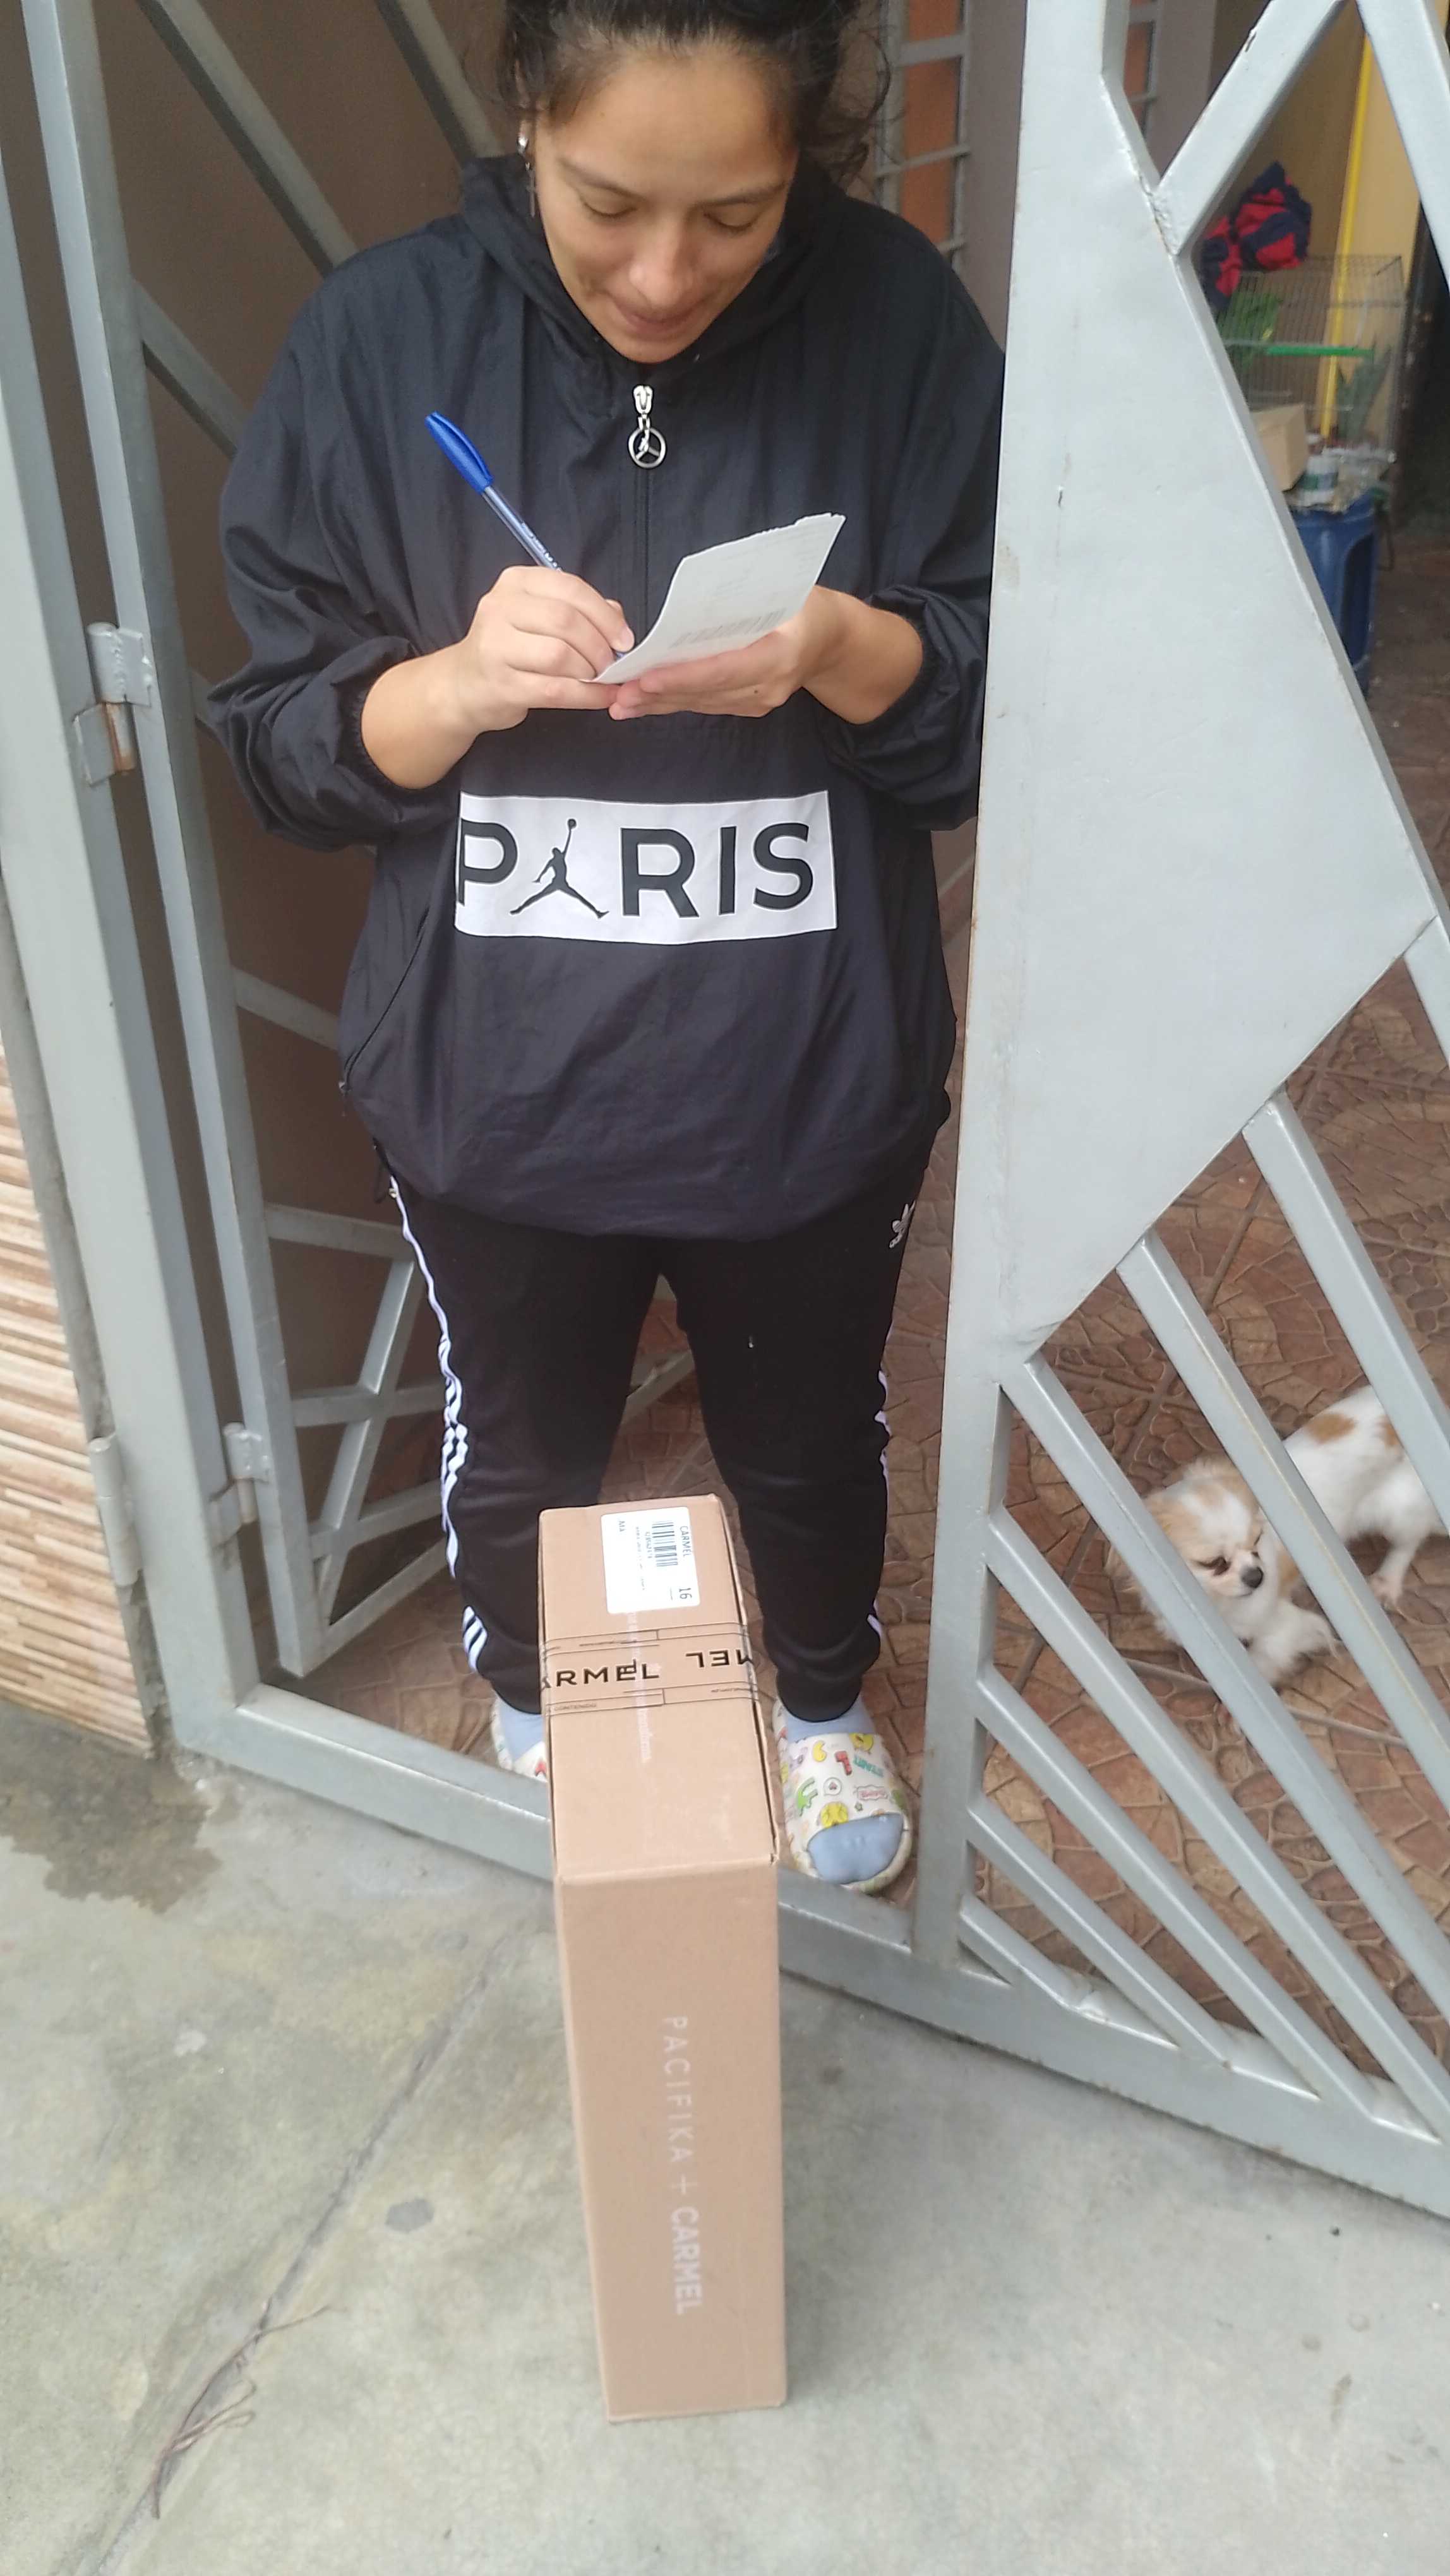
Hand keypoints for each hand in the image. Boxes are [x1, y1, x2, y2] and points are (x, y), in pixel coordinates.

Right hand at [450, 567, 632, 731]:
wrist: (464, 684)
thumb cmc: (510, 648)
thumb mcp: (539, 617)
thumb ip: (578, 611)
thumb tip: (618, 619)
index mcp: (516, 582)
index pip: (570, 589)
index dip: (605, 615)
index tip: (624, 639)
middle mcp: (500, 607)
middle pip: (566, 621)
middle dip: (599, 645)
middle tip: (612, 663)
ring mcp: (496, 646)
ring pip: (560, 655)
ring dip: (591, 671)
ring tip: (600, 679)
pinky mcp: (501, 685)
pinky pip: (555, 690)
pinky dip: (586, 696)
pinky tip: (601, 698)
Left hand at [606, 588, 921, 726]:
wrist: (831, 639)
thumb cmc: (804, 604)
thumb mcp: (783, 590)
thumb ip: (743, 599)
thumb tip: (691, 600)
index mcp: (780, 655)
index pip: (723, 669)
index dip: (683, 676)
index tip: (646, 678)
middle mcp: (768, 687)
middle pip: (705, 692)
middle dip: (658, 694)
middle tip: (617, 695)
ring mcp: (758, 702)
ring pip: (701, 703)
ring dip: (658, 704)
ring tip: (619, 703)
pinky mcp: (748, 707)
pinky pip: (705, 705)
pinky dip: (672, 703)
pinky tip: (642, 704)